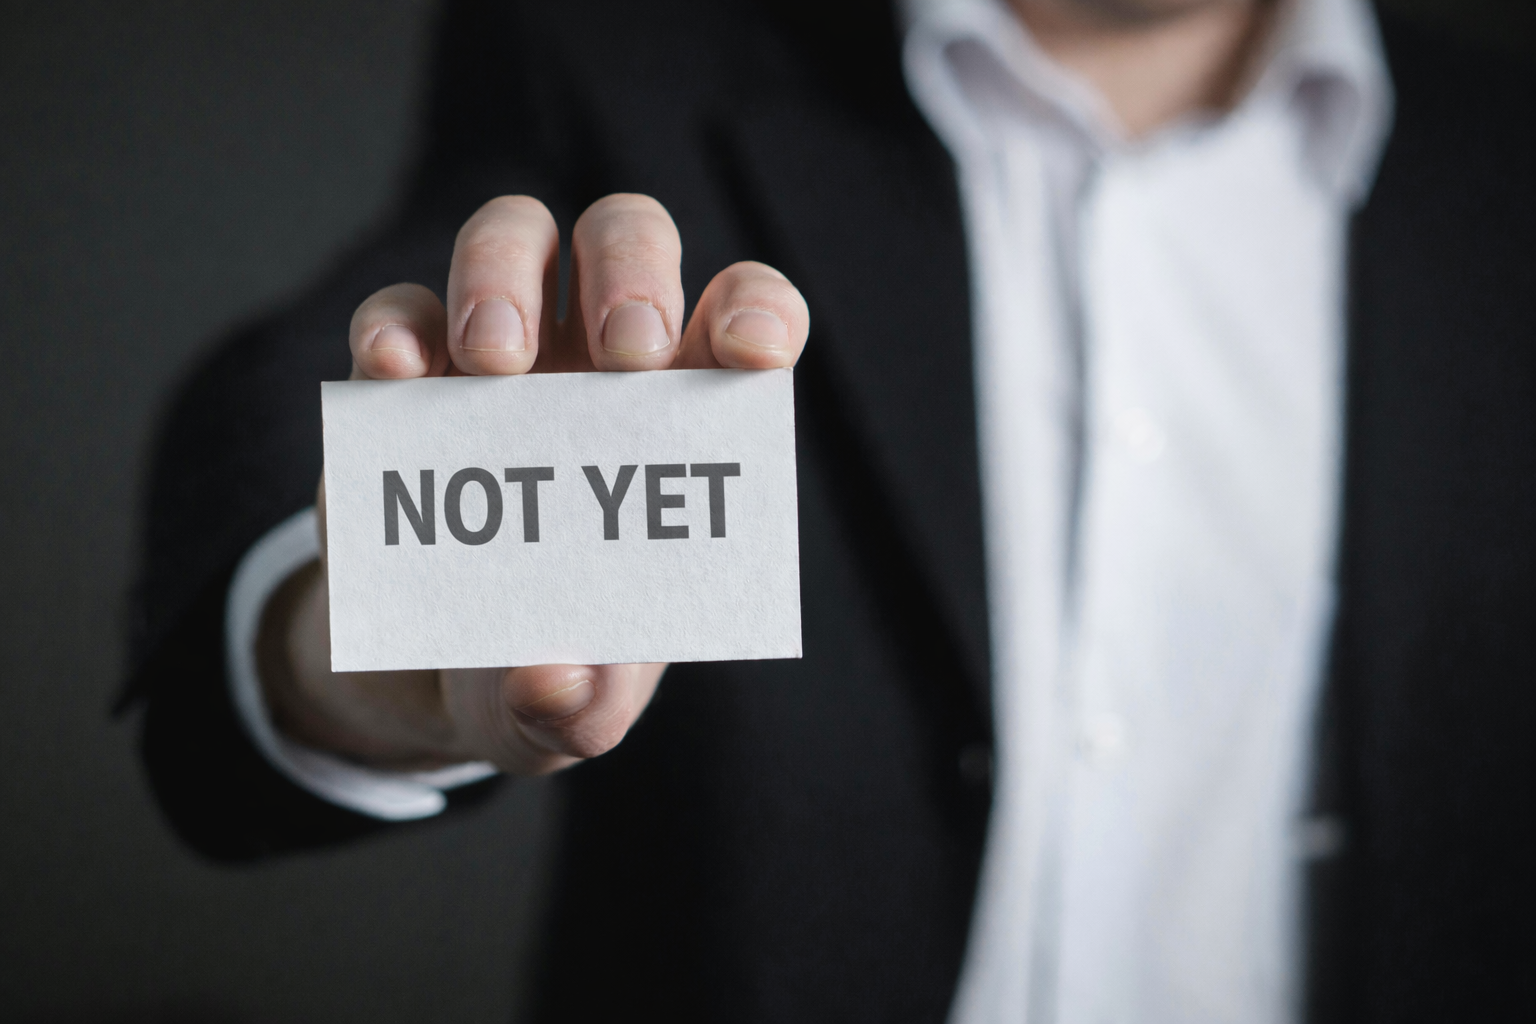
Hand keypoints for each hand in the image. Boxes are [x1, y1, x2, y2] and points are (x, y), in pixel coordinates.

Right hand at [258, 194, 808, 775]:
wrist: (441, 676)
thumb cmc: (547, 670)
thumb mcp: (570, 711)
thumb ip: (580, 707)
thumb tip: (554, 679)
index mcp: (684, 419)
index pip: (744, 318)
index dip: (759, 313)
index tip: (753, 357)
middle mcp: (597, 363)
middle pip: (627, 240)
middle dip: (633, 274)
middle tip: (625, 355)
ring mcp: (498, 357)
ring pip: (513, 236)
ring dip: (505, 275)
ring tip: (496, 364)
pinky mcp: (402, 379)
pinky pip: (398, 314)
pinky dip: (396, 328)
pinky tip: (398, 374)